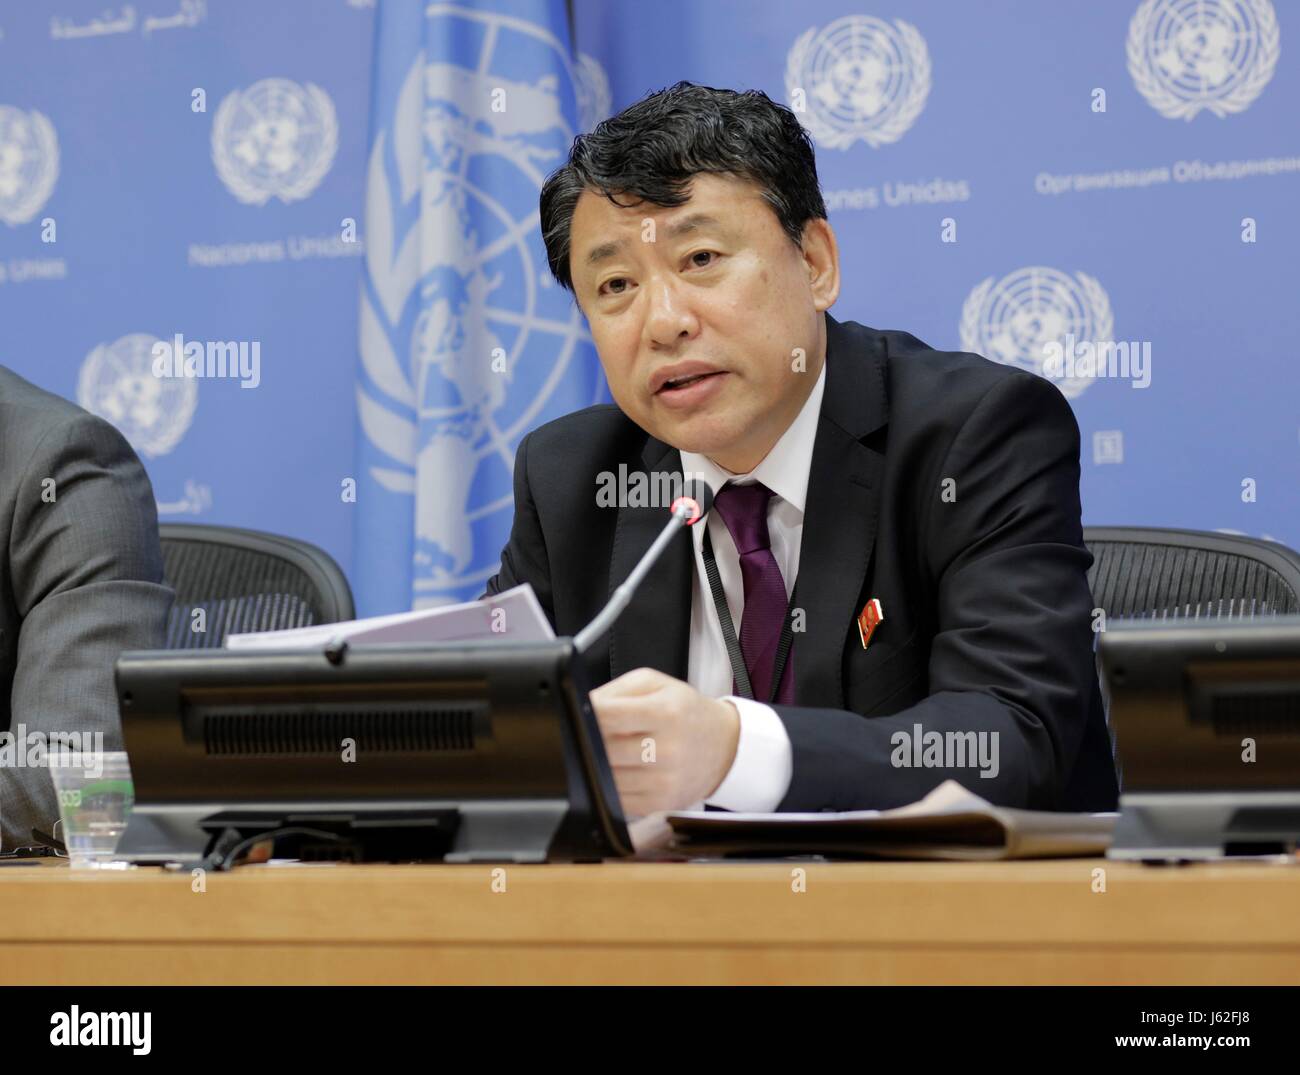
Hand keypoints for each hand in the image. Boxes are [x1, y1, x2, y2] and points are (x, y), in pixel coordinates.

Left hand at [589, 668, 740, 816]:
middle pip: (603, 749)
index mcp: (666, 713)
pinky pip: (615, 797)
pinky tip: (619, 769)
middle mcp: (667, 750)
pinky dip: (608, 783)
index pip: (608, 716)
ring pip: (605, 776)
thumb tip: (583, 707)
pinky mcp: (658, 804)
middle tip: (587, 732)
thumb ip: (616, 690)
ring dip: (596, 763)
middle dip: (588, 740)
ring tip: (606, 750)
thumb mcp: (656, 684)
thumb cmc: (686, 712)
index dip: (585, 714)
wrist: (724, 748)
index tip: (575, 712)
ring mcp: (663, 782)